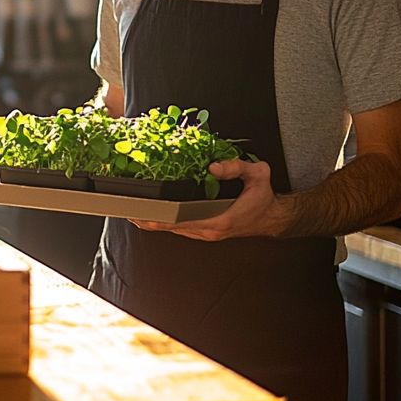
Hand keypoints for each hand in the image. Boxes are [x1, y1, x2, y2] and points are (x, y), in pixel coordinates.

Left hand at [128, 158, 290, 240]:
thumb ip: (236, 167)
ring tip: (133, 213)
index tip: (141, 214)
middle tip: (127, 211)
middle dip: (150, 220)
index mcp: (219, 220)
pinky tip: (152, 215)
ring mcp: (206, 233)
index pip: (182, 221)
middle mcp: (209, 231)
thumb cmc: (263, 198)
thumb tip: (213, 167)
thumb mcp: (257, 174)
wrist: (273, 217)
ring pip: (175, 230)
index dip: (160, 219)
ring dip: (155, 223)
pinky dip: (166, 223)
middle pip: (172, 228)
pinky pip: (181, 228)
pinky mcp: (205, 231)